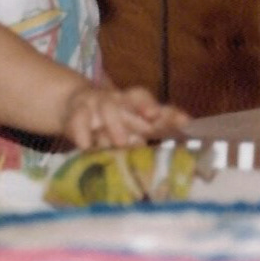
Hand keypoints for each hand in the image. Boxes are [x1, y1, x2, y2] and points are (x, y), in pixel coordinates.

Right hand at [61, 84, 191, 149]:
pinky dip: (83, 132)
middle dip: (146, 105)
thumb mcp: (128, 132)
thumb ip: (144, 143)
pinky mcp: (77, 111)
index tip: (186, 122)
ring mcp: (99, 102)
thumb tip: (162, 164)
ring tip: (118, 143)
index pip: (164, 109)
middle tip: (153, 117)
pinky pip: (80, 119)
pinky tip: (87, 146)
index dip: (172, 112)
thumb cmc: (110, 123)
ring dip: (114, 123)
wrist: (74, 107)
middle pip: (136, 97)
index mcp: (138, 106)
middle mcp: (122, 100)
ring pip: (108, 106)